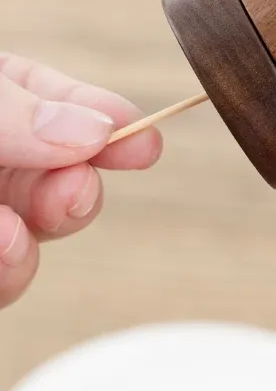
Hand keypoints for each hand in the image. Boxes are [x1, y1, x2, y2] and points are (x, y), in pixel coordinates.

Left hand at [0, 53, 161, 306]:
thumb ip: (11, 108)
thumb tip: (96, 132)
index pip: (58, 109)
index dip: (105, 123)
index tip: (145, 143)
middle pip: (54, 184)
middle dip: (75, 192)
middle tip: (76, 190)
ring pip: (27, 245)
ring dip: (32, 245)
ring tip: (9, 240)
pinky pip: (0, 282)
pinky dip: (7, 273)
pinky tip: (3, 252)